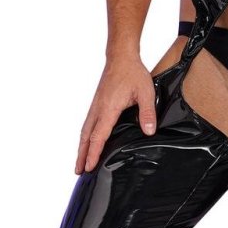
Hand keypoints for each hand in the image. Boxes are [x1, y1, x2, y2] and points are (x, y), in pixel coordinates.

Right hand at [75, 54, 157, 173]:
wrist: (121, 56)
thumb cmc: (133, 73)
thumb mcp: (146, 92)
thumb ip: (147, 113)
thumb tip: (149, 131)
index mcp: (108, 108)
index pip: (99, 136)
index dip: (94, 153)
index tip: (89, 167)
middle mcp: (98, 109)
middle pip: (86, 137)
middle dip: (82, 155)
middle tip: (79, 171)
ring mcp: (95, 106)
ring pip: (85, 131)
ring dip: (81, 147)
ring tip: (80, 162)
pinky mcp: (97, 104)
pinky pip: (88, 124)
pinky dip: (85, 137)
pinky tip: (87, 143)